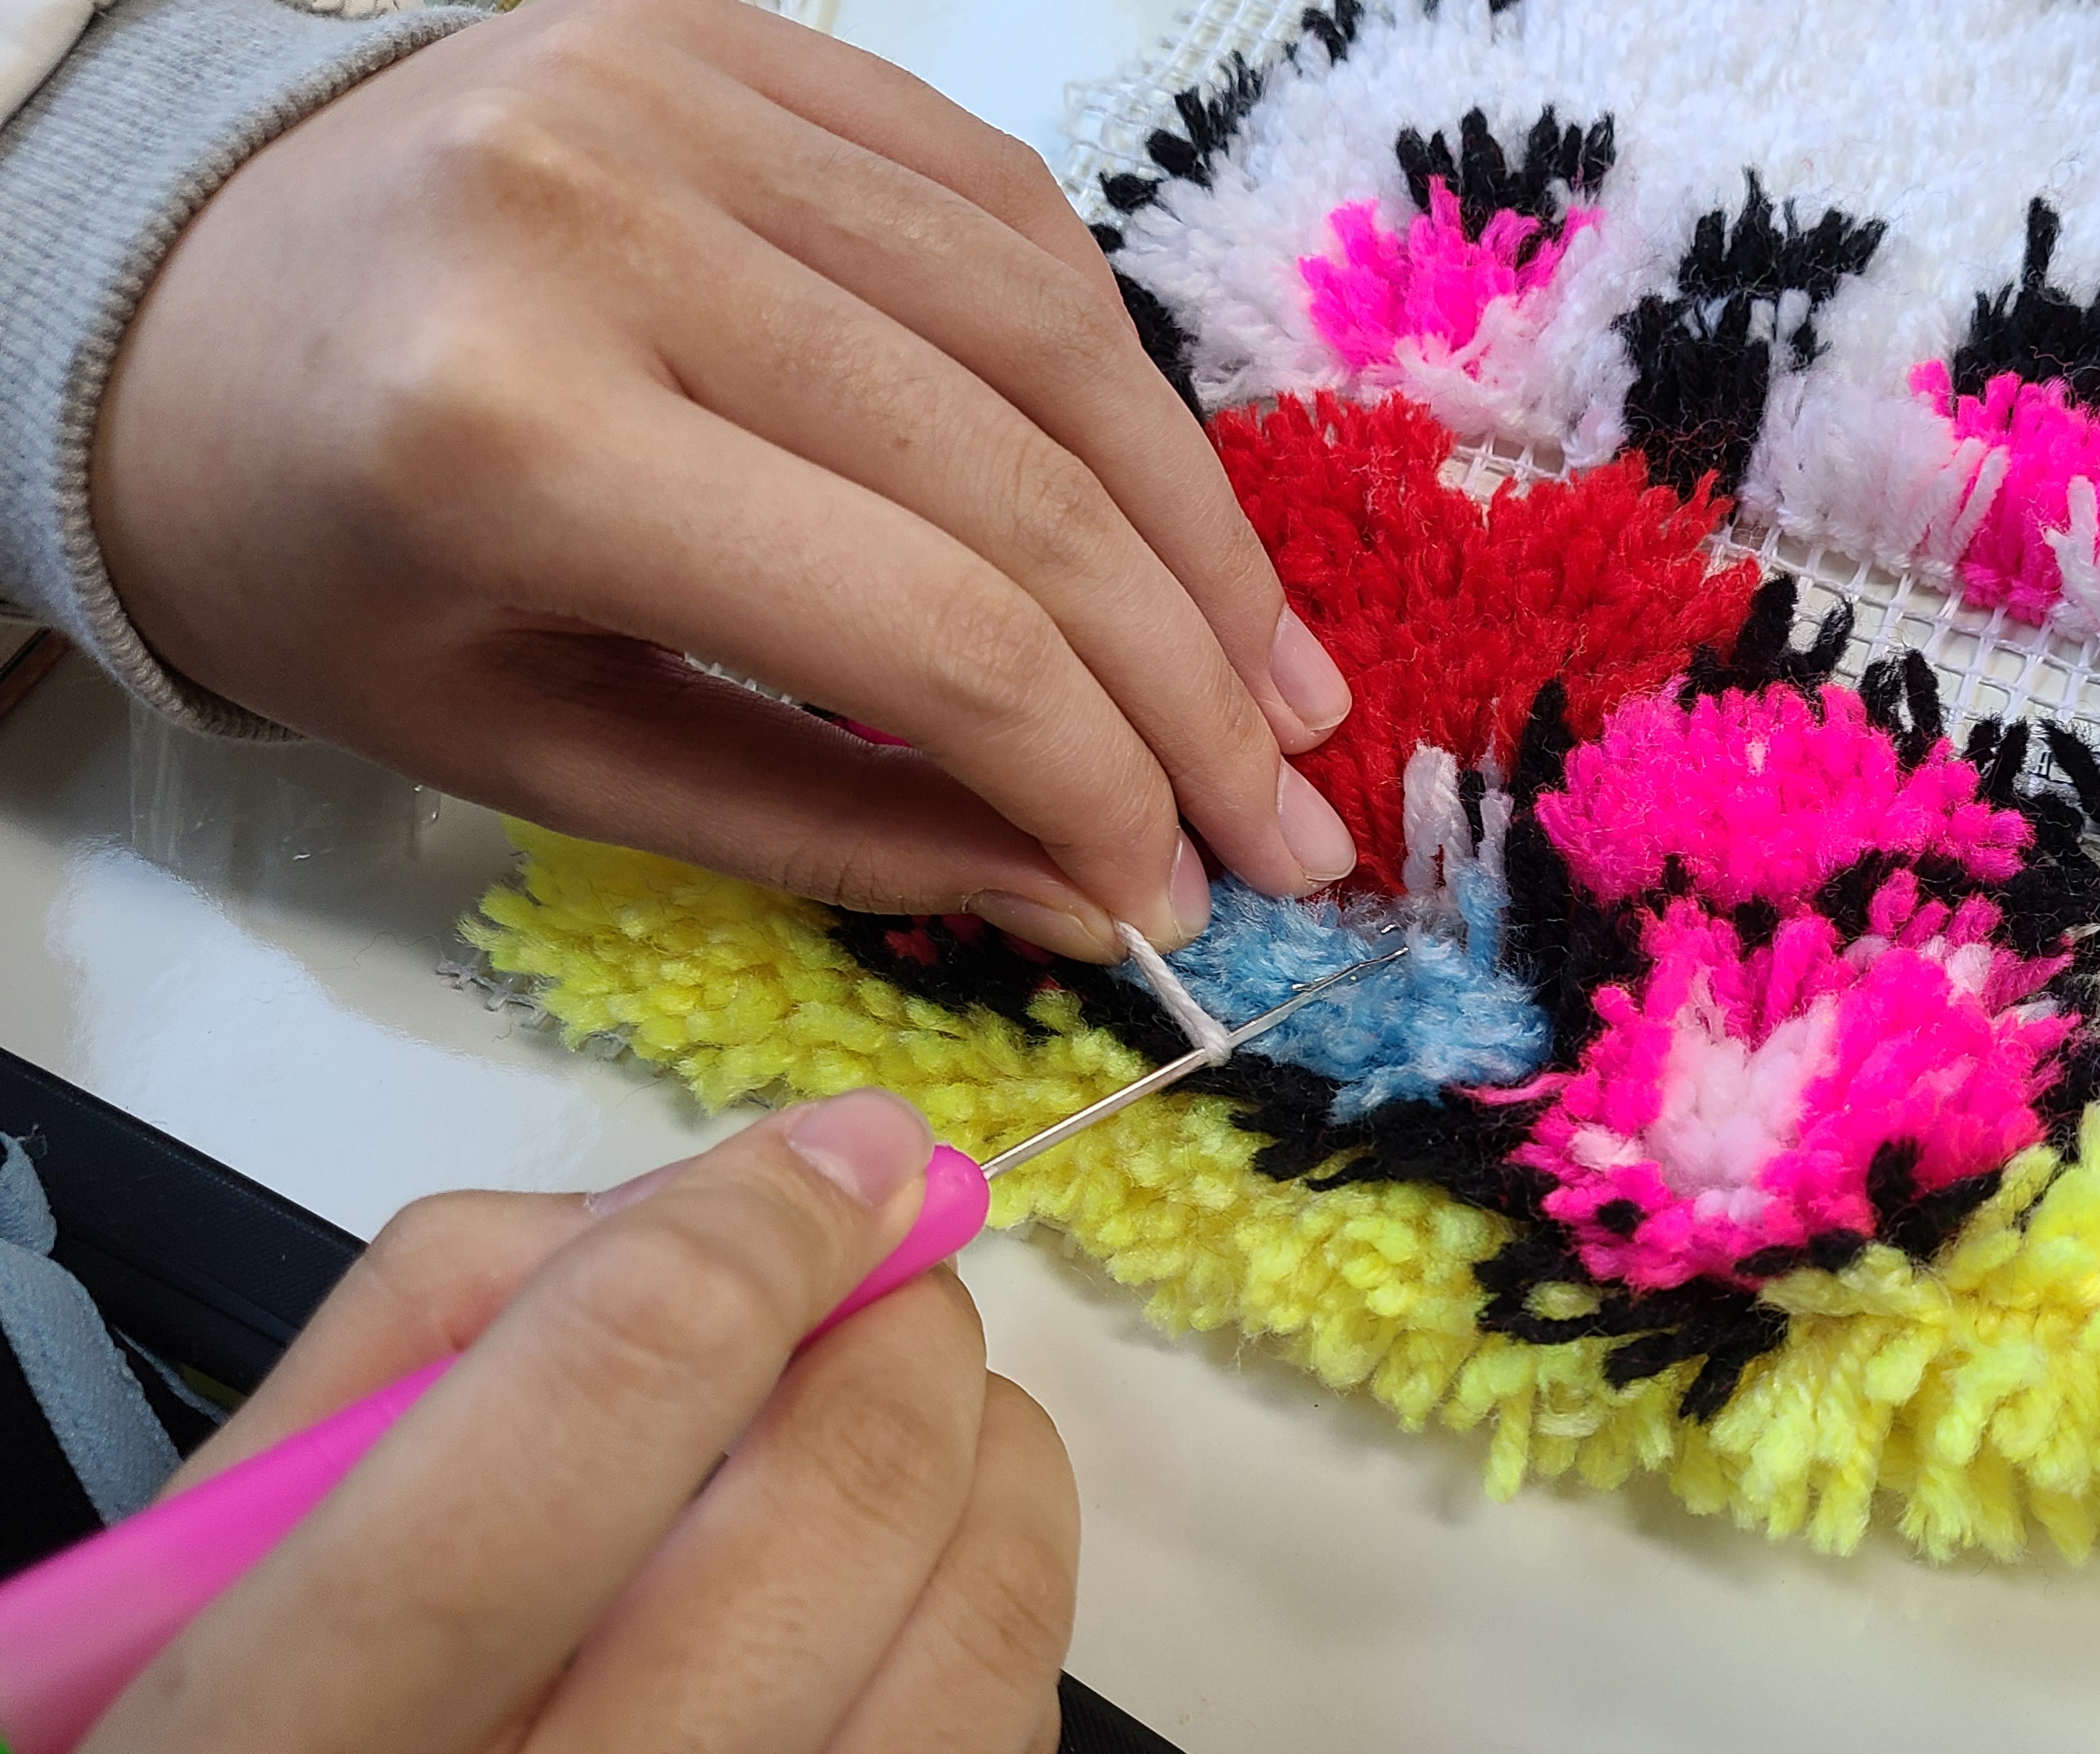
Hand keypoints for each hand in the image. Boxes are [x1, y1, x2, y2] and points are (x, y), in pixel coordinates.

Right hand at [84, 1089, 1079, 1753]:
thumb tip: (734, 1189)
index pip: (612, 1394)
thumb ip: (452, 1311)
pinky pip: (1004, 1721)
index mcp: (310, 1718)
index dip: (762, 1236)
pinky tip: (901, 1576)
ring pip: (979, 1616)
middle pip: (839, 1500)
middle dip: (894, 1324)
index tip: (842, 1159)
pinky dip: (986, 1597)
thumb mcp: (238, 1525)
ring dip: (976, 1450)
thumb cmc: (257, 1721)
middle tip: (868, 1279)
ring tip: (897, 1412)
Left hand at [91, 0, 1360, 959]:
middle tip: (1284, 818)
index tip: (1175, 891)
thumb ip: (832, 827)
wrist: (166, 309)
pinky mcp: (731, 38)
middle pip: (1021, 479)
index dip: (1099, 777)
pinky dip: (1110, 371)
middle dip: (1190, 680)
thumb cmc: (332, 564)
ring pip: (1051, 327)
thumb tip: (1093, 893)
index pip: (929, 629)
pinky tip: (1164, 508)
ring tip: (1272, 680)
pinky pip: (1001, 207)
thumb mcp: (541, 752)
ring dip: (1195, 529)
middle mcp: (608, 225)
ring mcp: (677, 96)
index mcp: (513, 437)